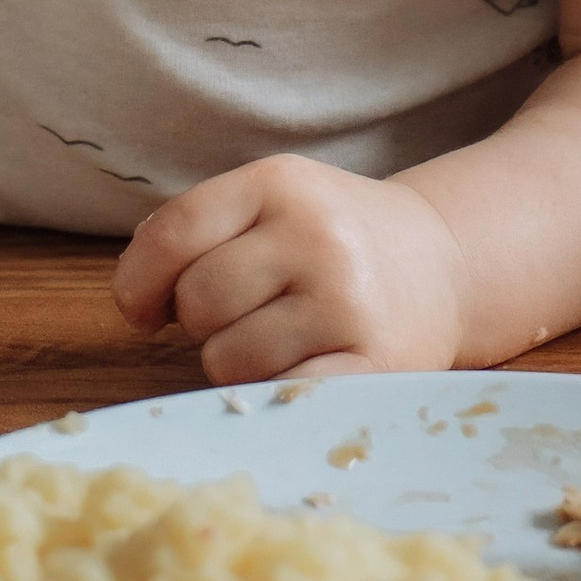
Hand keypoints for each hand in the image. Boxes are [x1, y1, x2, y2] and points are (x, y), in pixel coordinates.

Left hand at [111, 157, 469, 380]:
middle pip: (198, 302)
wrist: (445, 263)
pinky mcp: (374, 364)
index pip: (173, 233)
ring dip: (236, 362)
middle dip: (201, 321)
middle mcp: (315, 235)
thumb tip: (135, 297)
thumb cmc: (334, 239)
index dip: (139, 281)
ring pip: (228, 359)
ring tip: (278, 339)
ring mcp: (347, 301)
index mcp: (279, 183)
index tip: (144, 309)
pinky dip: (271, 395)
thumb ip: (200, 230)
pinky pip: (279, 396)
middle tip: (242, 314)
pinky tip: (296, 372)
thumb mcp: (274, 201)